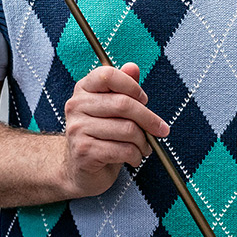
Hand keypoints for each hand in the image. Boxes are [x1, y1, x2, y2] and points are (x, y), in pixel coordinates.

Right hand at [61, 62, 169, 198]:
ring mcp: (77, 129)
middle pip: (123, 104)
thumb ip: (122, 87)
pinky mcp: (84, 151)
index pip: (108, 76)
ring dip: (143, 142)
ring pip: (127, 129)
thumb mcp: (112, 109)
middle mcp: (76, 106)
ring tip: (144, 147)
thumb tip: (132, 67)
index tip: (144, 100)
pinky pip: (123, 150)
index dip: (132, 86)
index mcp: (83, 89)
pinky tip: (134, 157)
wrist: (79, 169)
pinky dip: (135, 156)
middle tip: (160, 130)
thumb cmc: (101, 136)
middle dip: (149, 119)